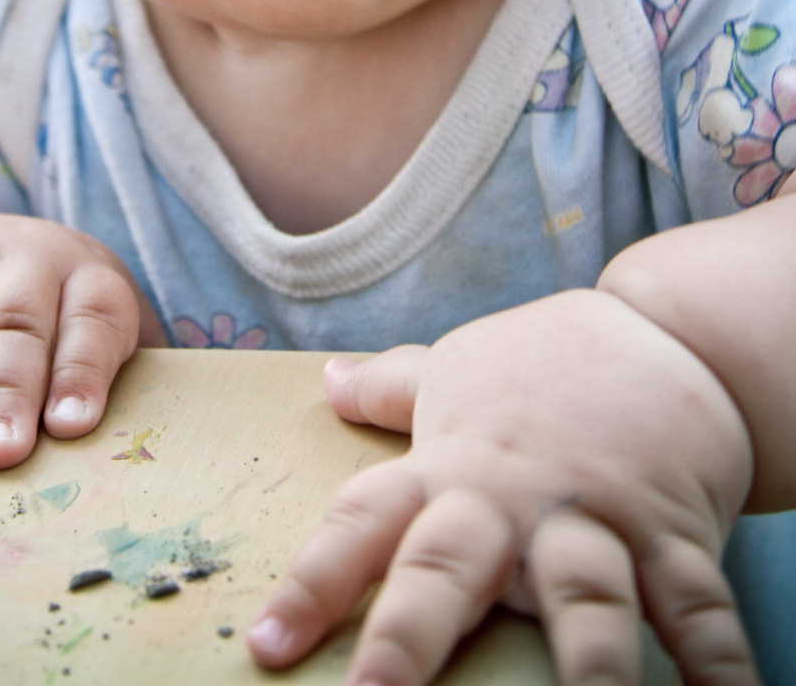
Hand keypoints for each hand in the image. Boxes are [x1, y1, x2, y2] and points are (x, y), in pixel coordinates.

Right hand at [0, 213, 163, 469]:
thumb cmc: (54, 322)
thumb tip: (76, 449)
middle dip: (7, 393)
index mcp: (85, 273)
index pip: (91, 317)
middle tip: (0, 453)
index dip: (81, 371)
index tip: (68, 426)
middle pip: (15, 322)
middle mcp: (25, 255)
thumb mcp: (91, 334)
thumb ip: (91, 383)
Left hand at [248, 290, 758, 685]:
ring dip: (582, 659)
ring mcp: (594, 520)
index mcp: (452, 469)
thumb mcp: (460, 370)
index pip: (365, 524)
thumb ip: (391, 389)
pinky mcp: (672, 534)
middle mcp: (511, 502)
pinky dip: (715, 659)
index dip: (313, 582)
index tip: (268, 644)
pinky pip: (696, 605)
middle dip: (412, 634)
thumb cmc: (548, 364)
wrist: (667, 331)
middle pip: (451, 569)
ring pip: (582, 594)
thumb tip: (325, 383)